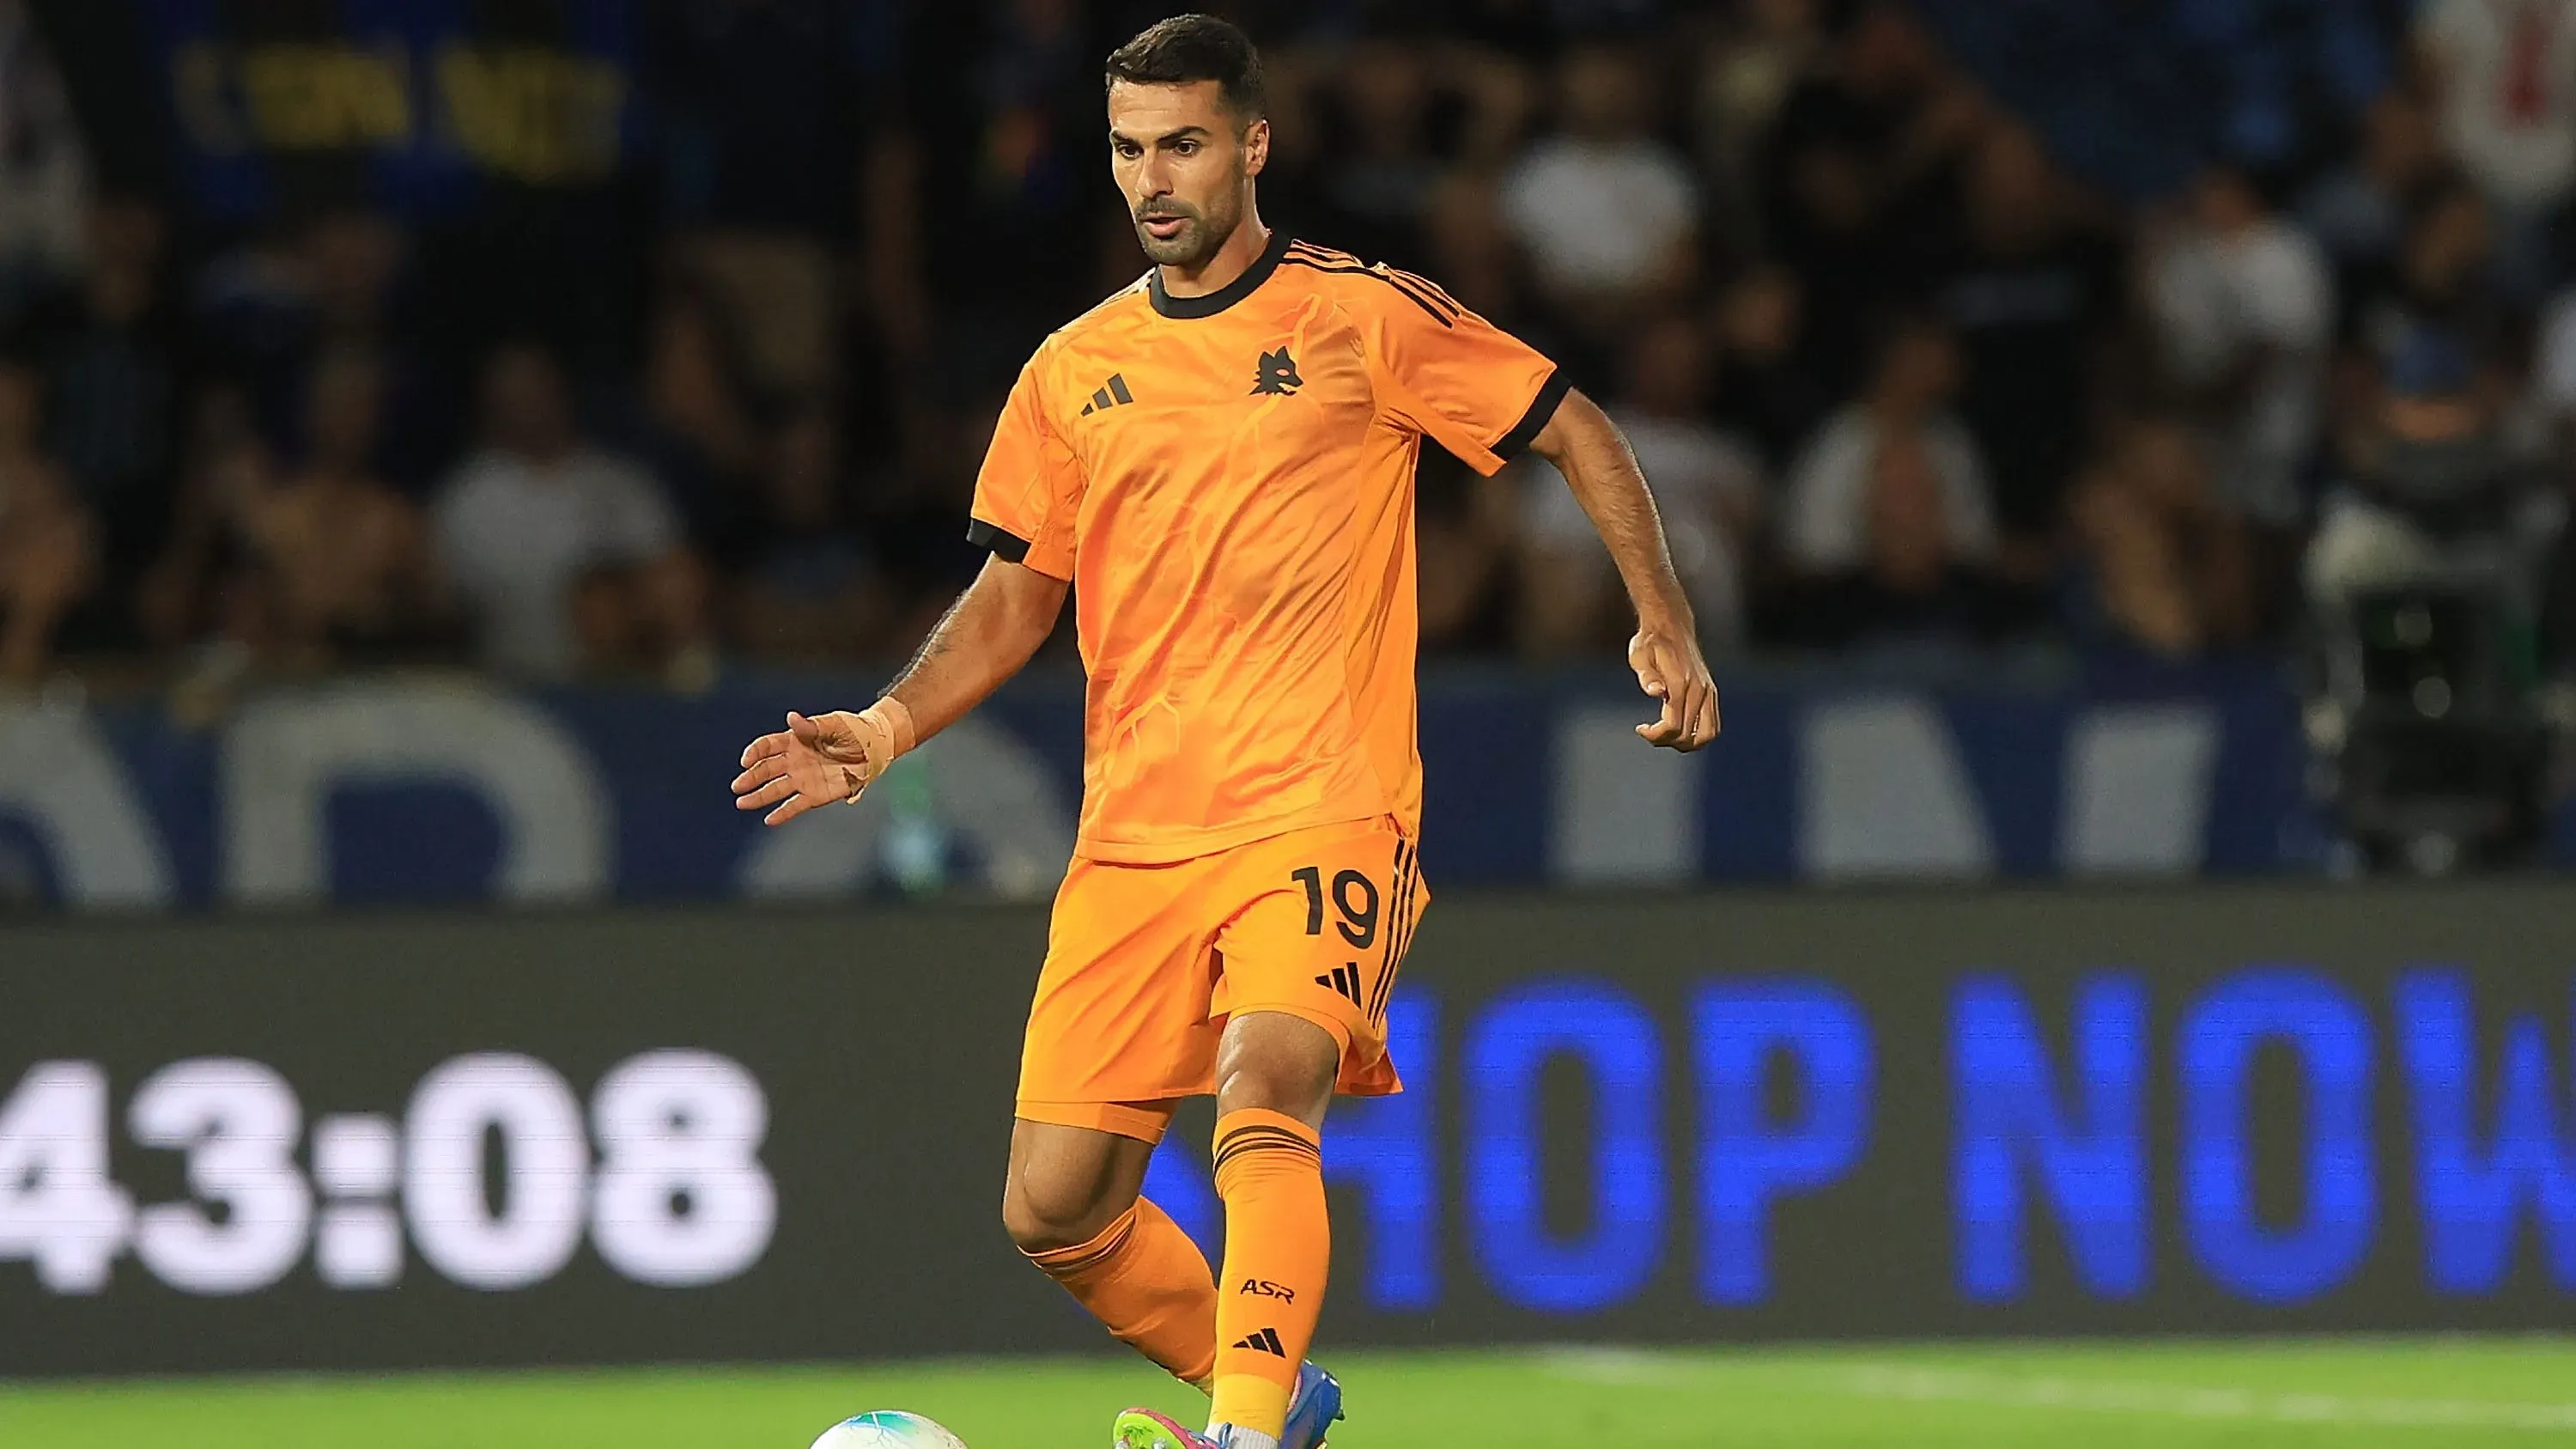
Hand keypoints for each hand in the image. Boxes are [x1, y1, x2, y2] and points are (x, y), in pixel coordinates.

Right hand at [732, 710, 882, 826]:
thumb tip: (791, 717)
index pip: (768, 746)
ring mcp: (803, 779)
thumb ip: (812, 726)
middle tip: (738, 786)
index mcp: (795, 740)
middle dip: (751, 777)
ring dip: (759, 797)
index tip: (746, 761)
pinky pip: (795, 805)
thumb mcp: (834, 725)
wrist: (875, 748)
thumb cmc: (853, 731)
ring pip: (775, 789)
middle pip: (766, 769)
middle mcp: (794, 761)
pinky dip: (783, 813)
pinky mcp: (815, 795)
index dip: (755, 752)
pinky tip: (769, 820)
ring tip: (742, 803)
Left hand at [1630, 624, 1719, 750]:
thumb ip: (1647, 676)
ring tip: (1666, 735)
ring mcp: (1708, 691)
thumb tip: (1655, 691)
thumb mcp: (1639, 656)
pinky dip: (1698, 735)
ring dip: (1686, 743)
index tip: (1640, 728)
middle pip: (1688, 736)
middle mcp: (1699, 690)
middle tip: (1649, 732)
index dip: (1655, 735)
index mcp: (1680, 684)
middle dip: (1666, 741)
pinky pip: (1713, 725)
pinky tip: (1679, 728)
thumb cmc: (1649, 642)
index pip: (1673, 726)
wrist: (1671, 625)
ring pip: (1708, 734)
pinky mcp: (1711, 692)